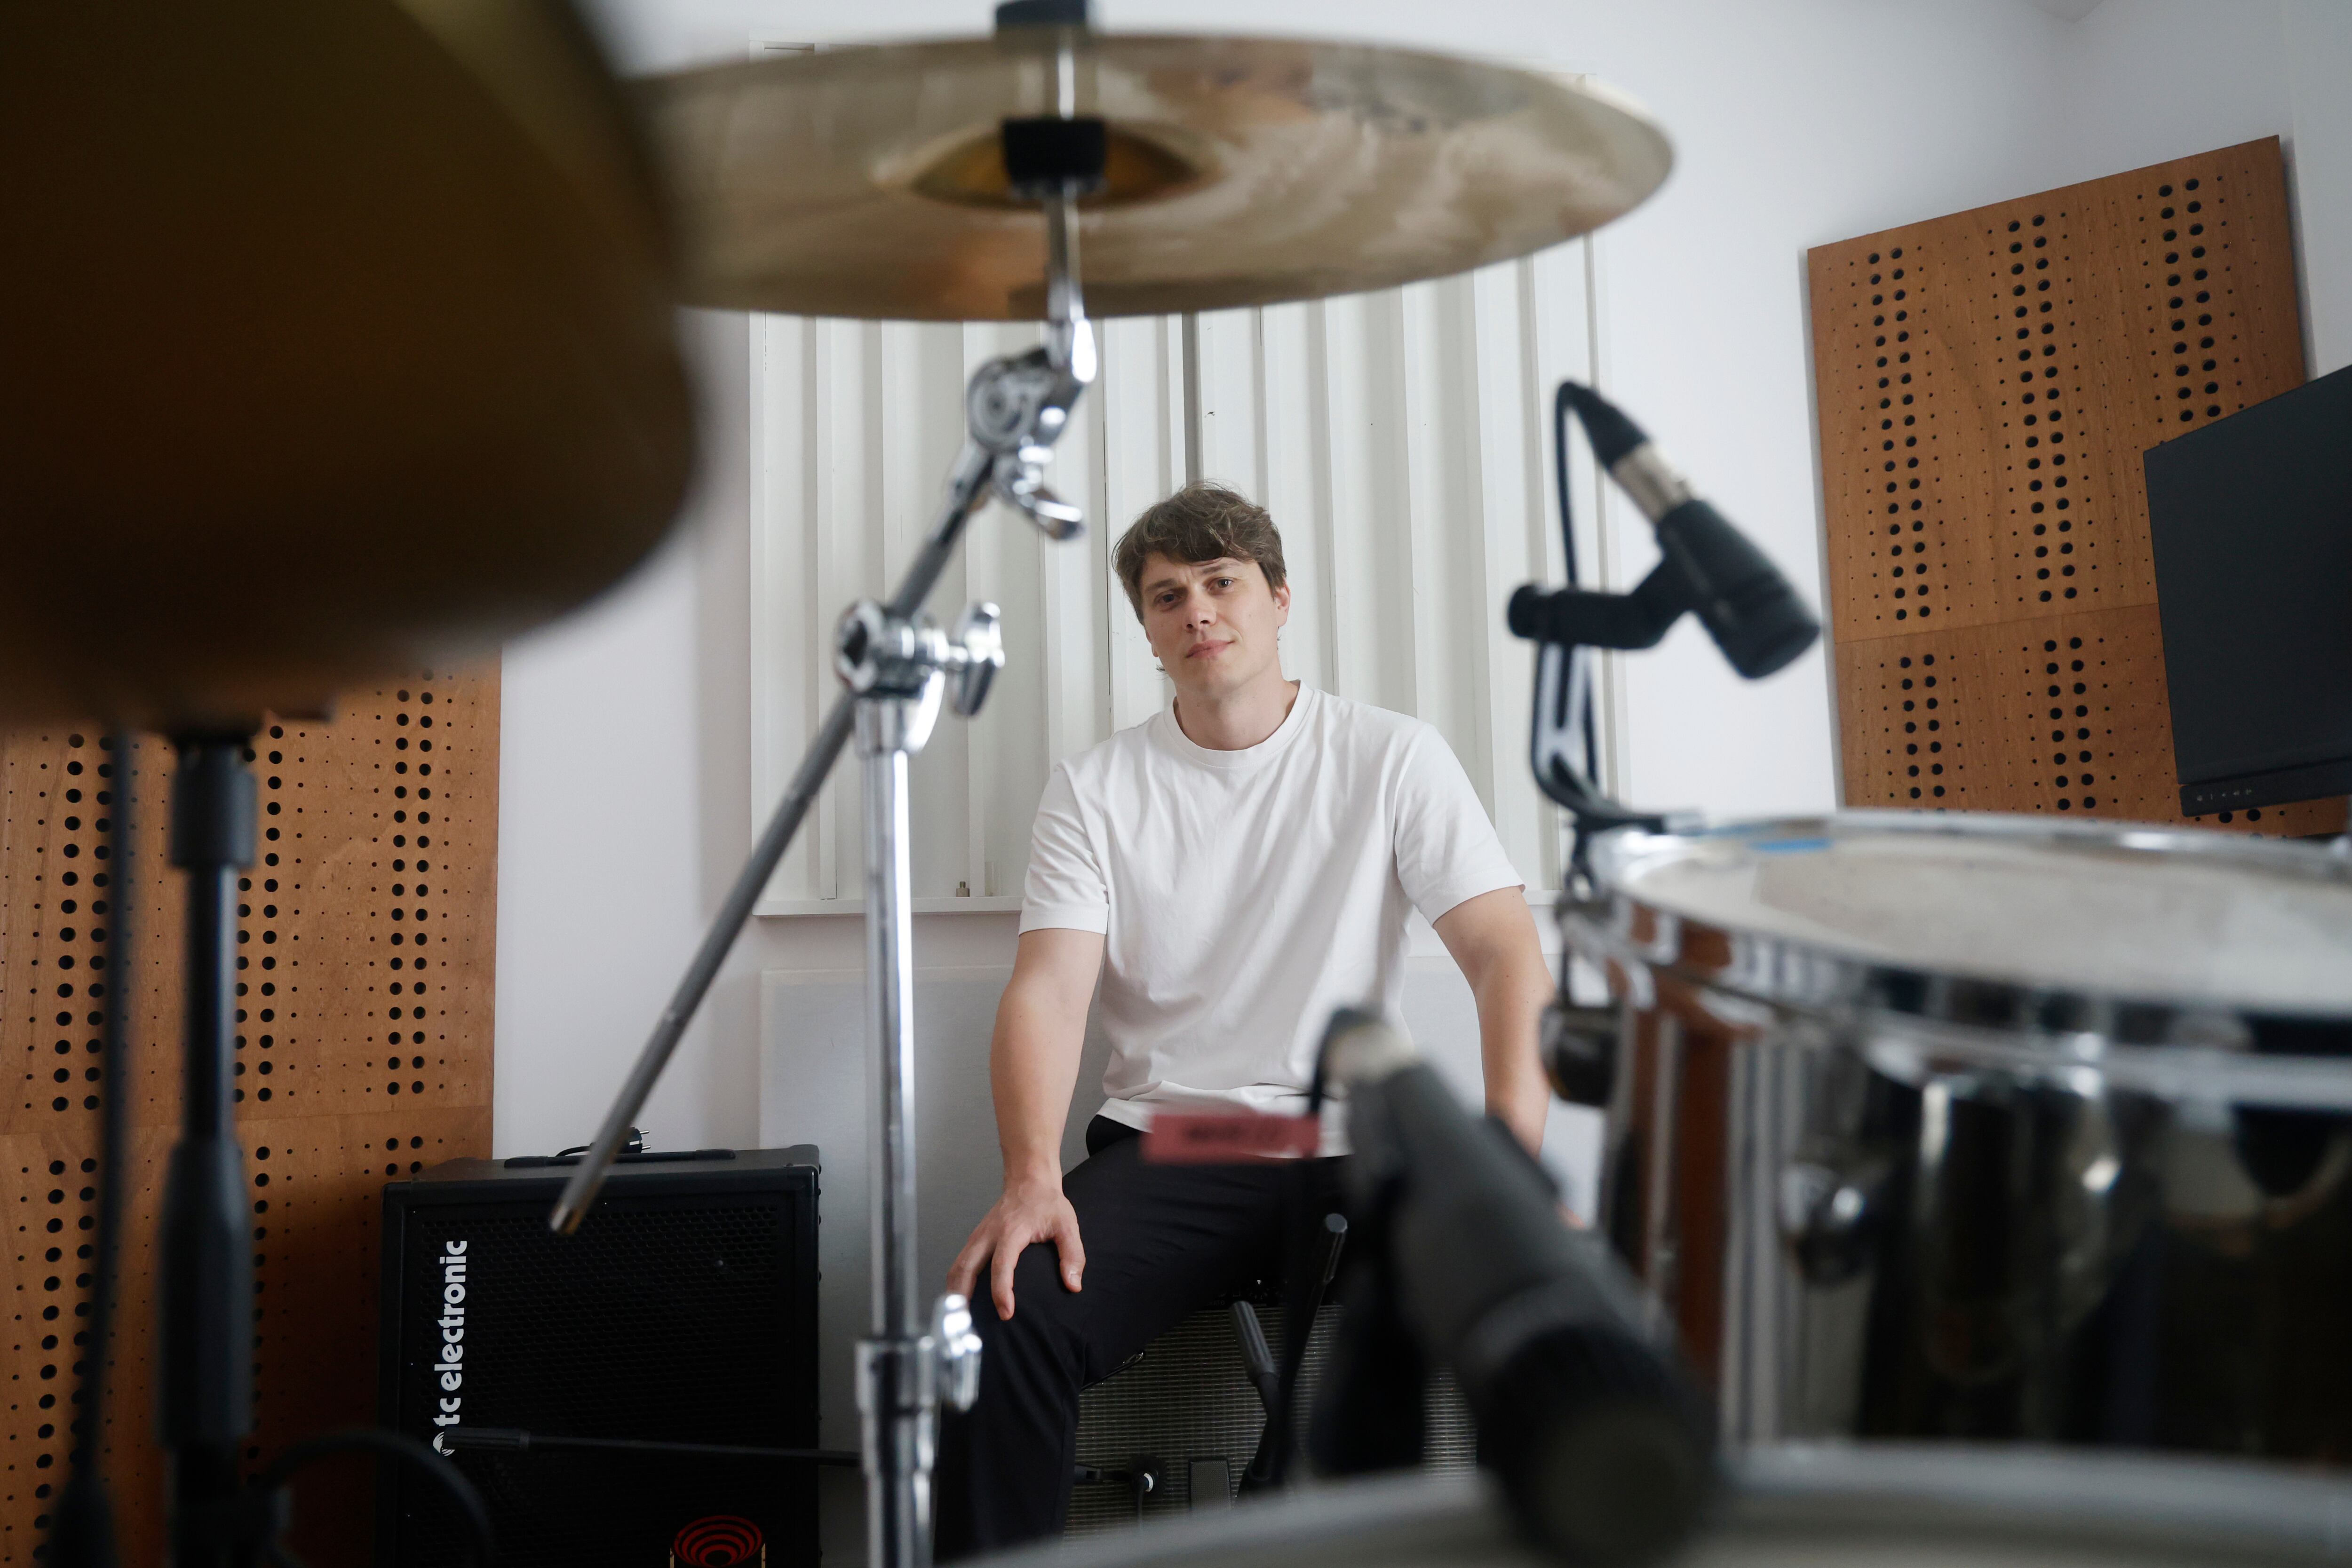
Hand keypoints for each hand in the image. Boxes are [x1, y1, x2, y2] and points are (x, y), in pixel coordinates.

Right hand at [947, 1177, 1084, 1321]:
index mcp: (1011, 1231)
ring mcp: (979, 1235)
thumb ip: (1072, 1255)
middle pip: (966, 1267)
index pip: (1002, 1264)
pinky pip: (961, 1262)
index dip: (1001, 1290)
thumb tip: (1073, 1285)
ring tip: (958, 1318)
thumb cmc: (1048, 1204)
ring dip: (955, 1291)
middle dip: (963, 1296)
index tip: (1006, 1312)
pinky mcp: (976, 1238)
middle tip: (967, 1323)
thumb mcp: (1067, 1225)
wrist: (1029, 1179)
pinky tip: (960, 1299)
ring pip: (958, 1266)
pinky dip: (957, 1282)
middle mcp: (989, 1234)